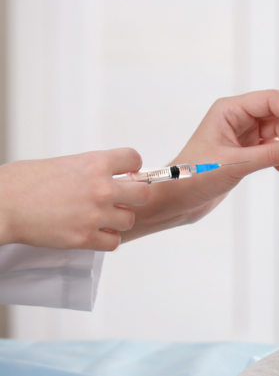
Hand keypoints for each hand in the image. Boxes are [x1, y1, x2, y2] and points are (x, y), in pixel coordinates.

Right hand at [0, 149, 148, 250]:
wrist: (2, 206)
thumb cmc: (22, 183)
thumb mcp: (62, 164)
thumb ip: (88, 169)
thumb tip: (104, 175)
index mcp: (94, 164)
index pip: (134, 158)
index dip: (132, 166)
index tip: (127, 172)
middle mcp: (101, 188)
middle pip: (143, 193)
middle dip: (134, 195)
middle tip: (122, 198)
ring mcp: (94, 215)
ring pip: (129, 219)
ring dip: (118, 219)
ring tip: (102, 217)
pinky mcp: (84, 238)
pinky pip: (113, 242)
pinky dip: (106, 239)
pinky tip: (94, 233)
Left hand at [122, 90, 278, 241]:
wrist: (174, 202)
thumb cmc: (193, 178)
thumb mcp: (234, 165)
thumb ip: (270, 154)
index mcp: (229, 110)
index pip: (271, 100)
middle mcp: (237, 118)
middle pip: (278, 113)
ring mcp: (242, 135)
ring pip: (278, 130)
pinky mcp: (246, 151)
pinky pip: (273, 145)